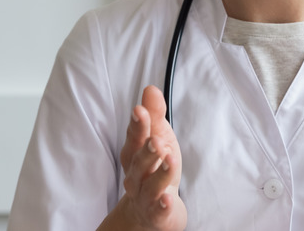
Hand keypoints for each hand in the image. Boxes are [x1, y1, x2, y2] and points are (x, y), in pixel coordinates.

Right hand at [98, 86, 186, 230]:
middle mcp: (136, 176)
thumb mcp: (158, 139)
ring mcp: (145, 196)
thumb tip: (150, 89)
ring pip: (150, 186)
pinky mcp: (156, 214)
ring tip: (168, 159)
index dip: (137, 125)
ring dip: (159, 174)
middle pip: (138, 163)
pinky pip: (158, 210)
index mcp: (135, 155)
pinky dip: (162, 205)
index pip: (134, 138)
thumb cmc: (154, 169)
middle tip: (156, 140)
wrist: (149, 212)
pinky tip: (168, 198)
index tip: (140, 111)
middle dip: (146, 150)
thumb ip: (154, 116)